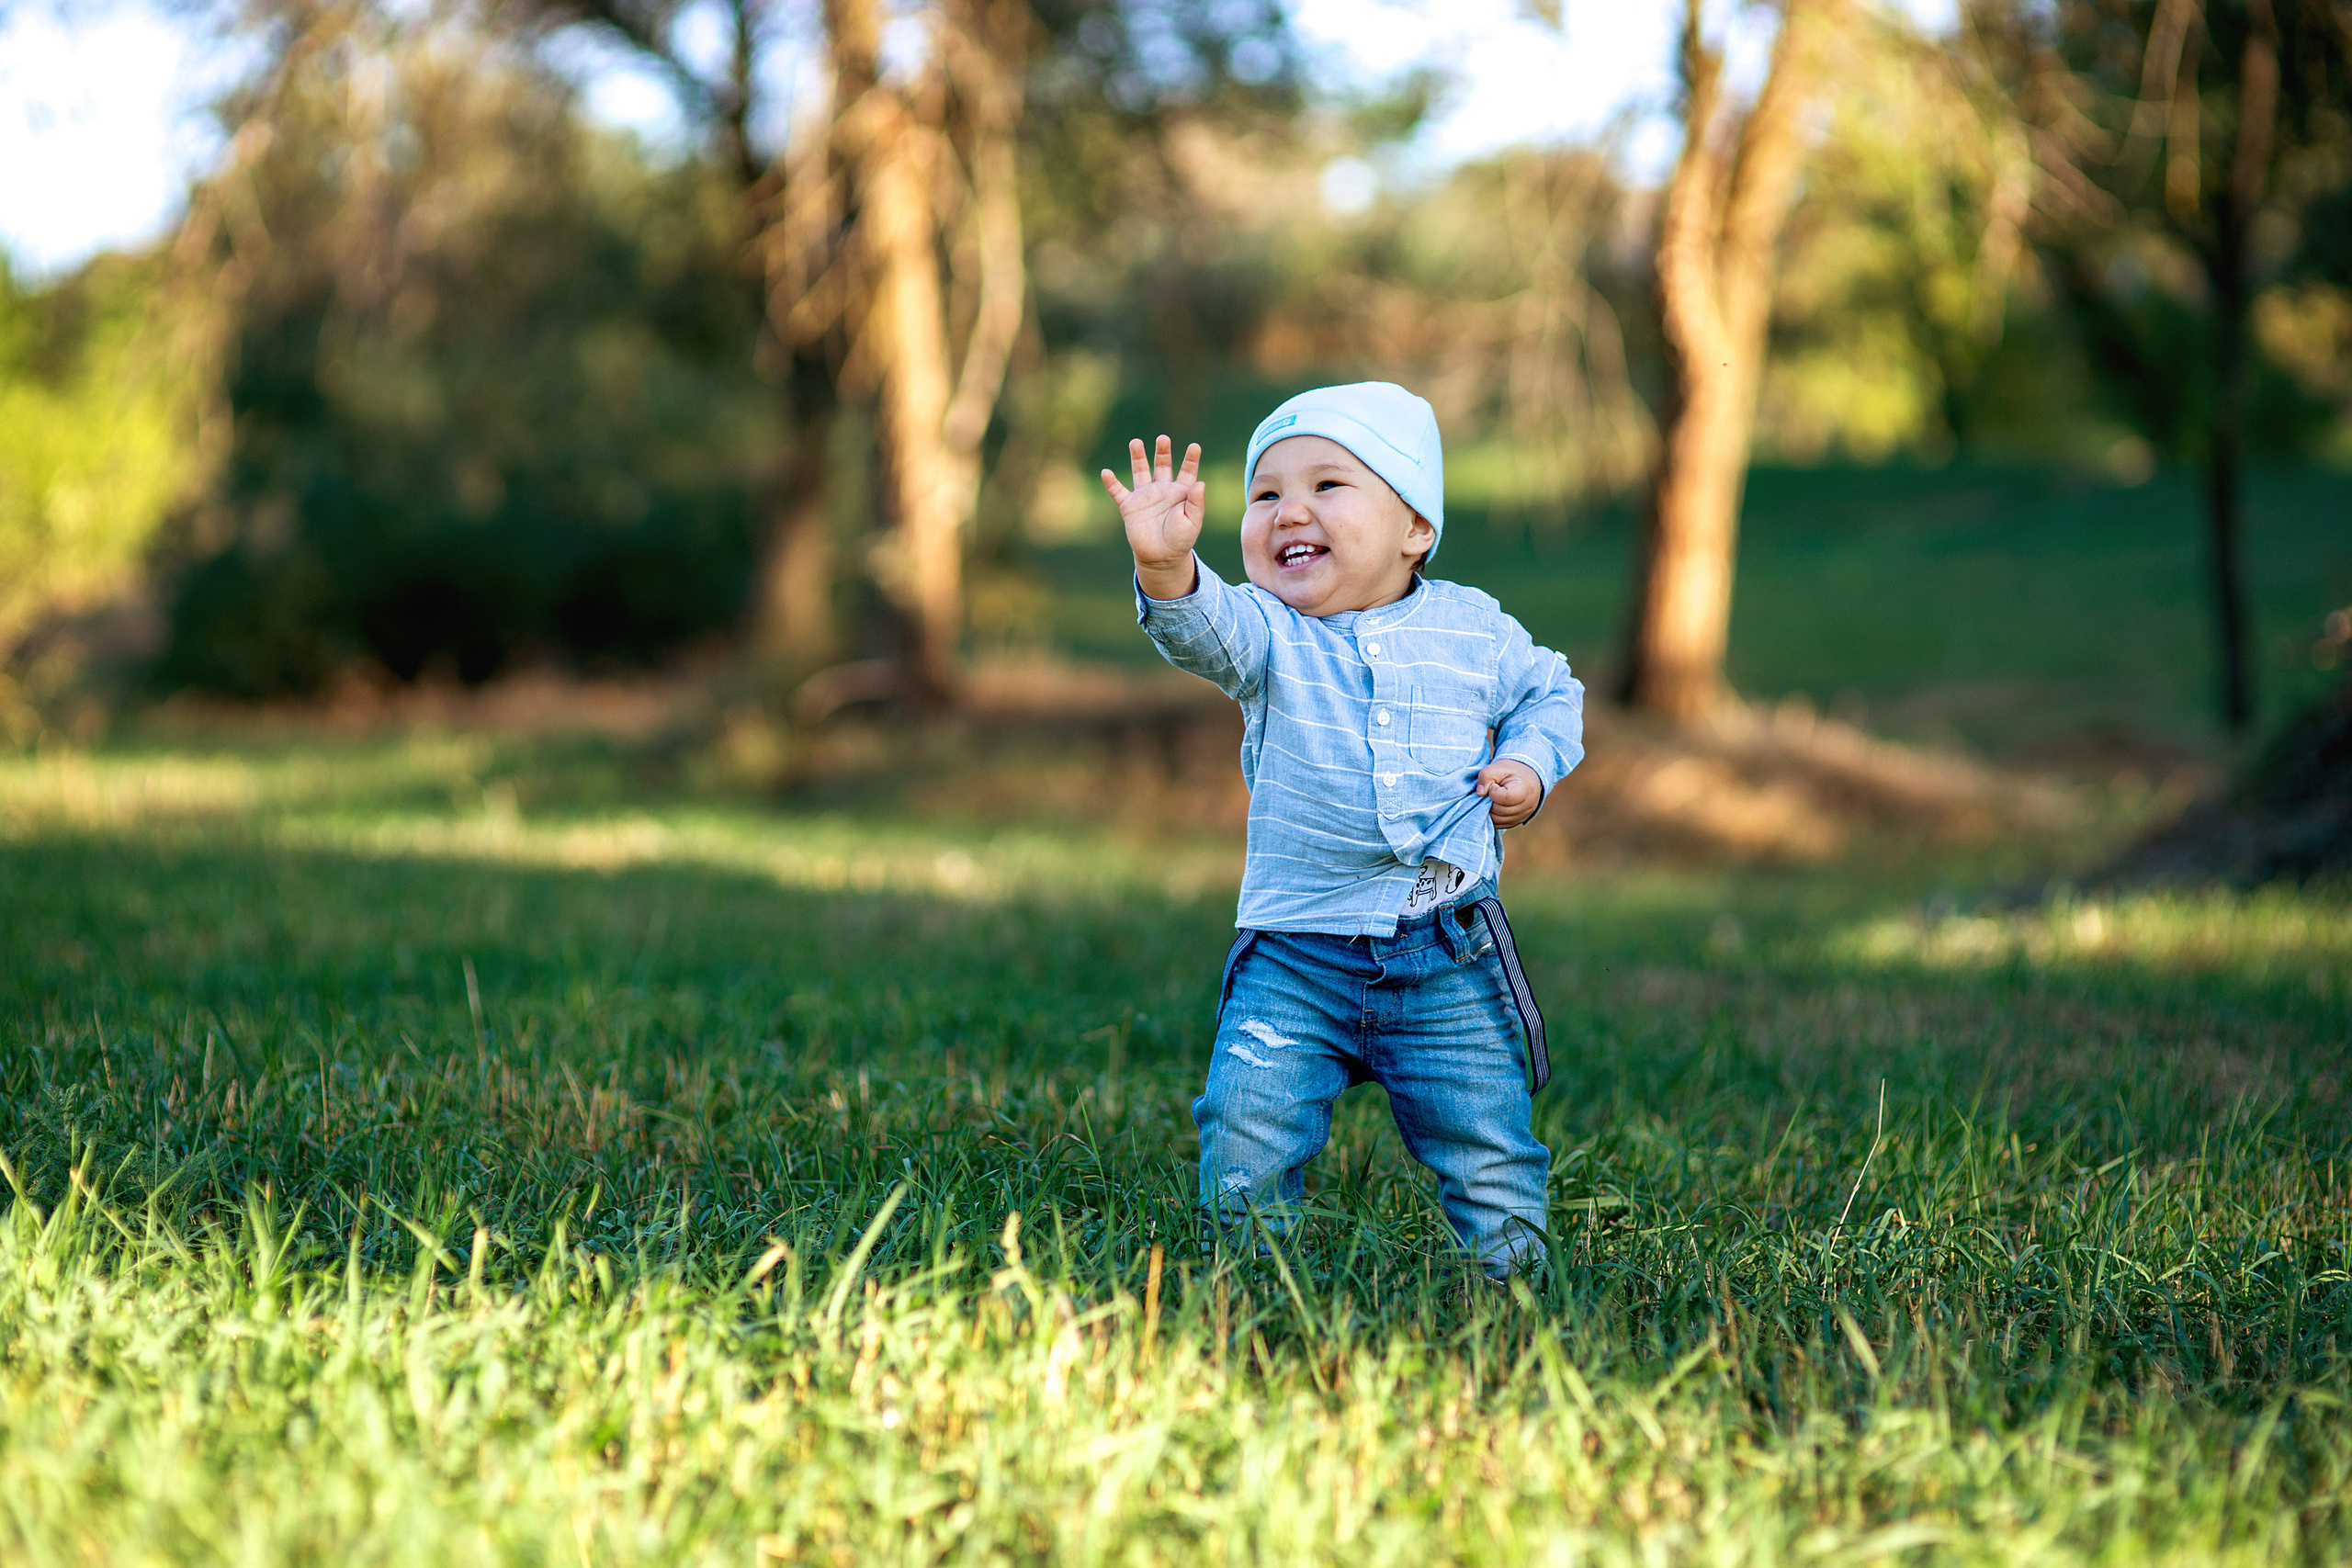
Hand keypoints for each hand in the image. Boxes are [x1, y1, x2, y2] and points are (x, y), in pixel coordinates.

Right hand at [1102, 435, 1204, 599]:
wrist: (1161, 557)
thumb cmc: (1181, 540)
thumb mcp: (1192, 522)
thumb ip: (1196, 503)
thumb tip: (1200, 483)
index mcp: (1181, 492)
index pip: (1187, 471)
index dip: (1191, 459)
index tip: (1195, 447)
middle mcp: (1162, 489)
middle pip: (1162, 465)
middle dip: (1162, 451)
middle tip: (1163, 439)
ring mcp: (1145, 496)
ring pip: (1140, 471)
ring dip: (1138, 457)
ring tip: (1136, 442)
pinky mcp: (1130, 506)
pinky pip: (1118, 492)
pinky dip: (1111, 483)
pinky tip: (1106, 472)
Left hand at [1477, 759, 1542, 829]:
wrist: (1526, 778)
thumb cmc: (1511, 771)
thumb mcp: (1498, 767)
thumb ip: (1486, 775)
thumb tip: (1480, 793)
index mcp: (1525, 790)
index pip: (1504, 798)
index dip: (1493, 791)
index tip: (1494, 785)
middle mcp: (1527, 806)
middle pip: (1499, 810)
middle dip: (1490, 801)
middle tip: (1492, 791)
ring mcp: (1522, 817)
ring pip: (1497, 820)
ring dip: (1489, 809)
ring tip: (1494, 798)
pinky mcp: (1516, 823)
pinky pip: (1498, 824)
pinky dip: (1492, 816)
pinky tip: (1494, 805)